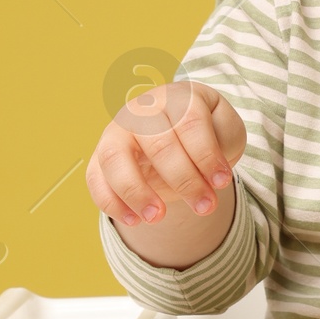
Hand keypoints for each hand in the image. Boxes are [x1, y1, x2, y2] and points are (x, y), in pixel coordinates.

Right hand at [86, 78, 245, 228]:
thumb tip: (210, 168)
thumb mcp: (225, 127)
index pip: (189, 123)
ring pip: (115, 158)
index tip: (223, 182)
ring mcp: (116, 132)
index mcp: (175, 97)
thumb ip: (222, 139)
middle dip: (184, 180)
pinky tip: (134, 221)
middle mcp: (141, 111)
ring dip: (136, 192)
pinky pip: (95, 178)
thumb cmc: (206, 130)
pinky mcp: (100, 156)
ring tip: (158, 218)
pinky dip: (110, 202)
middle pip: (157, 143)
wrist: (179, 133)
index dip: (207, 155)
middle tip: (205, 207)